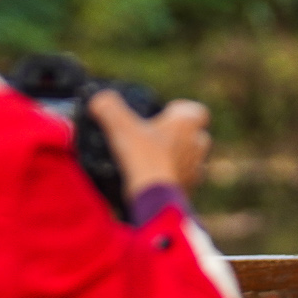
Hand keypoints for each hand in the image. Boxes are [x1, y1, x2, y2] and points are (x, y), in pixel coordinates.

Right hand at [88, 91, 210, 193]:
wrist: (154, 198)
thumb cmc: (143, 158)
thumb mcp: (120, 127)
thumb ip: (109, 108)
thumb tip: (99, 99)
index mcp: (188, 123)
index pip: (197, 111)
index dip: (181, 110)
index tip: (163, 115)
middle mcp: (198, 145)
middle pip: (195, 135)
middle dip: (179, 135)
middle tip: (155, 138)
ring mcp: (196, 170)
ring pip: (191, 159)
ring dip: (177, 158)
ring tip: (153, 161)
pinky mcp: (189, 190)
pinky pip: (184, 181)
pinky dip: (171, 179)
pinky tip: (152, 181)